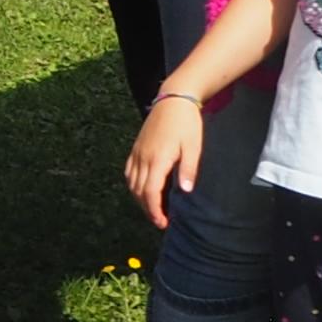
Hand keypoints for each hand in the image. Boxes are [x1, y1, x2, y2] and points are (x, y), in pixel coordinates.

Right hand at [124, 97, 203, 227]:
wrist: (173, 99)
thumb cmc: (186, 123)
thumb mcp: (193, 146)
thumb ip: (188, 169)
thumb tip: (185, 191)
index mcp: (158, 159)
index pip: (151, 192)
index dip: (154, 211)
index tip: (163, 222)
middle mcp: (143, 158)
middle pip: (139, 191)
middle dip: (147, 209)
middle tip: (160, 220)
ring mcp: (137, 152)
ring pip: (131, 183)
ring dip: (139, 199)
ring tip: (152, 208)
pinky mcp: (136, 148)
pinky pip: (129, 172)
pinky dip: (133, 185)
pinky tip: (141, 189)